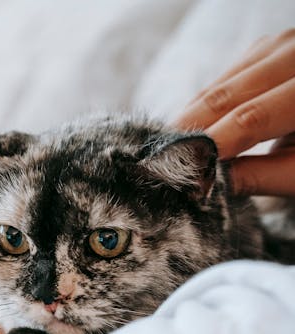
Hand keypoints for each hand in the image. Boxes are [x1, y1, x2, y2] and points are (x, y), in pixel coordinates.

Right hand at [174, 30, 294, 196]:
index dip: (212, 145)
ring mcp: (278, 46)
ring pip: (219, 86)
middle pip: (227, 96)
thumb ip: (258, 176)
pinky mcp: (264, 50)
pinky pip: (222, 79)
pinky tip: (189, 130)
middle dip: (190, 130)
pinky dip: (202, 107)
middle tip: (160, 160)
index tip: (181, 171)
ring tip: (170, 150)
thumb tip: (203, 183)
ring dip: (191, 119)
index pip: (252, 118)